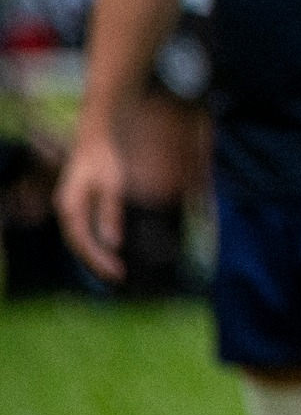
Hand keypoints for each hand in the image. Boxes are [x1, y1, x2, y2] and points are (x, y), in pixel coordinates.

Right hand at [55, 130, 126, 282]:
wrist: (94, 138)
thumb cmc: (104, 159)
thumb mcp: (112, 184)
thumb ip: (111, 213)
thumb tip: (113, 243)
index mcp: (70, 207)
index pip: (82, 241)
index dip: (98, 259)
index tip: (116, 271)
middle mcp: (66, 211)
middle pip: (79, 244)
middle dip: (97, 262)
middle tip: (119, 276)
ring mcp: (70, 209)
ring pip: (80, 240)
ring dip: (95, 255)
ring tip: (114, 269)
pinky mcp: (78, 207)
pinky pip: (84, 231)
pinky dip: (95, 244)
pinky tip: (109, 250)